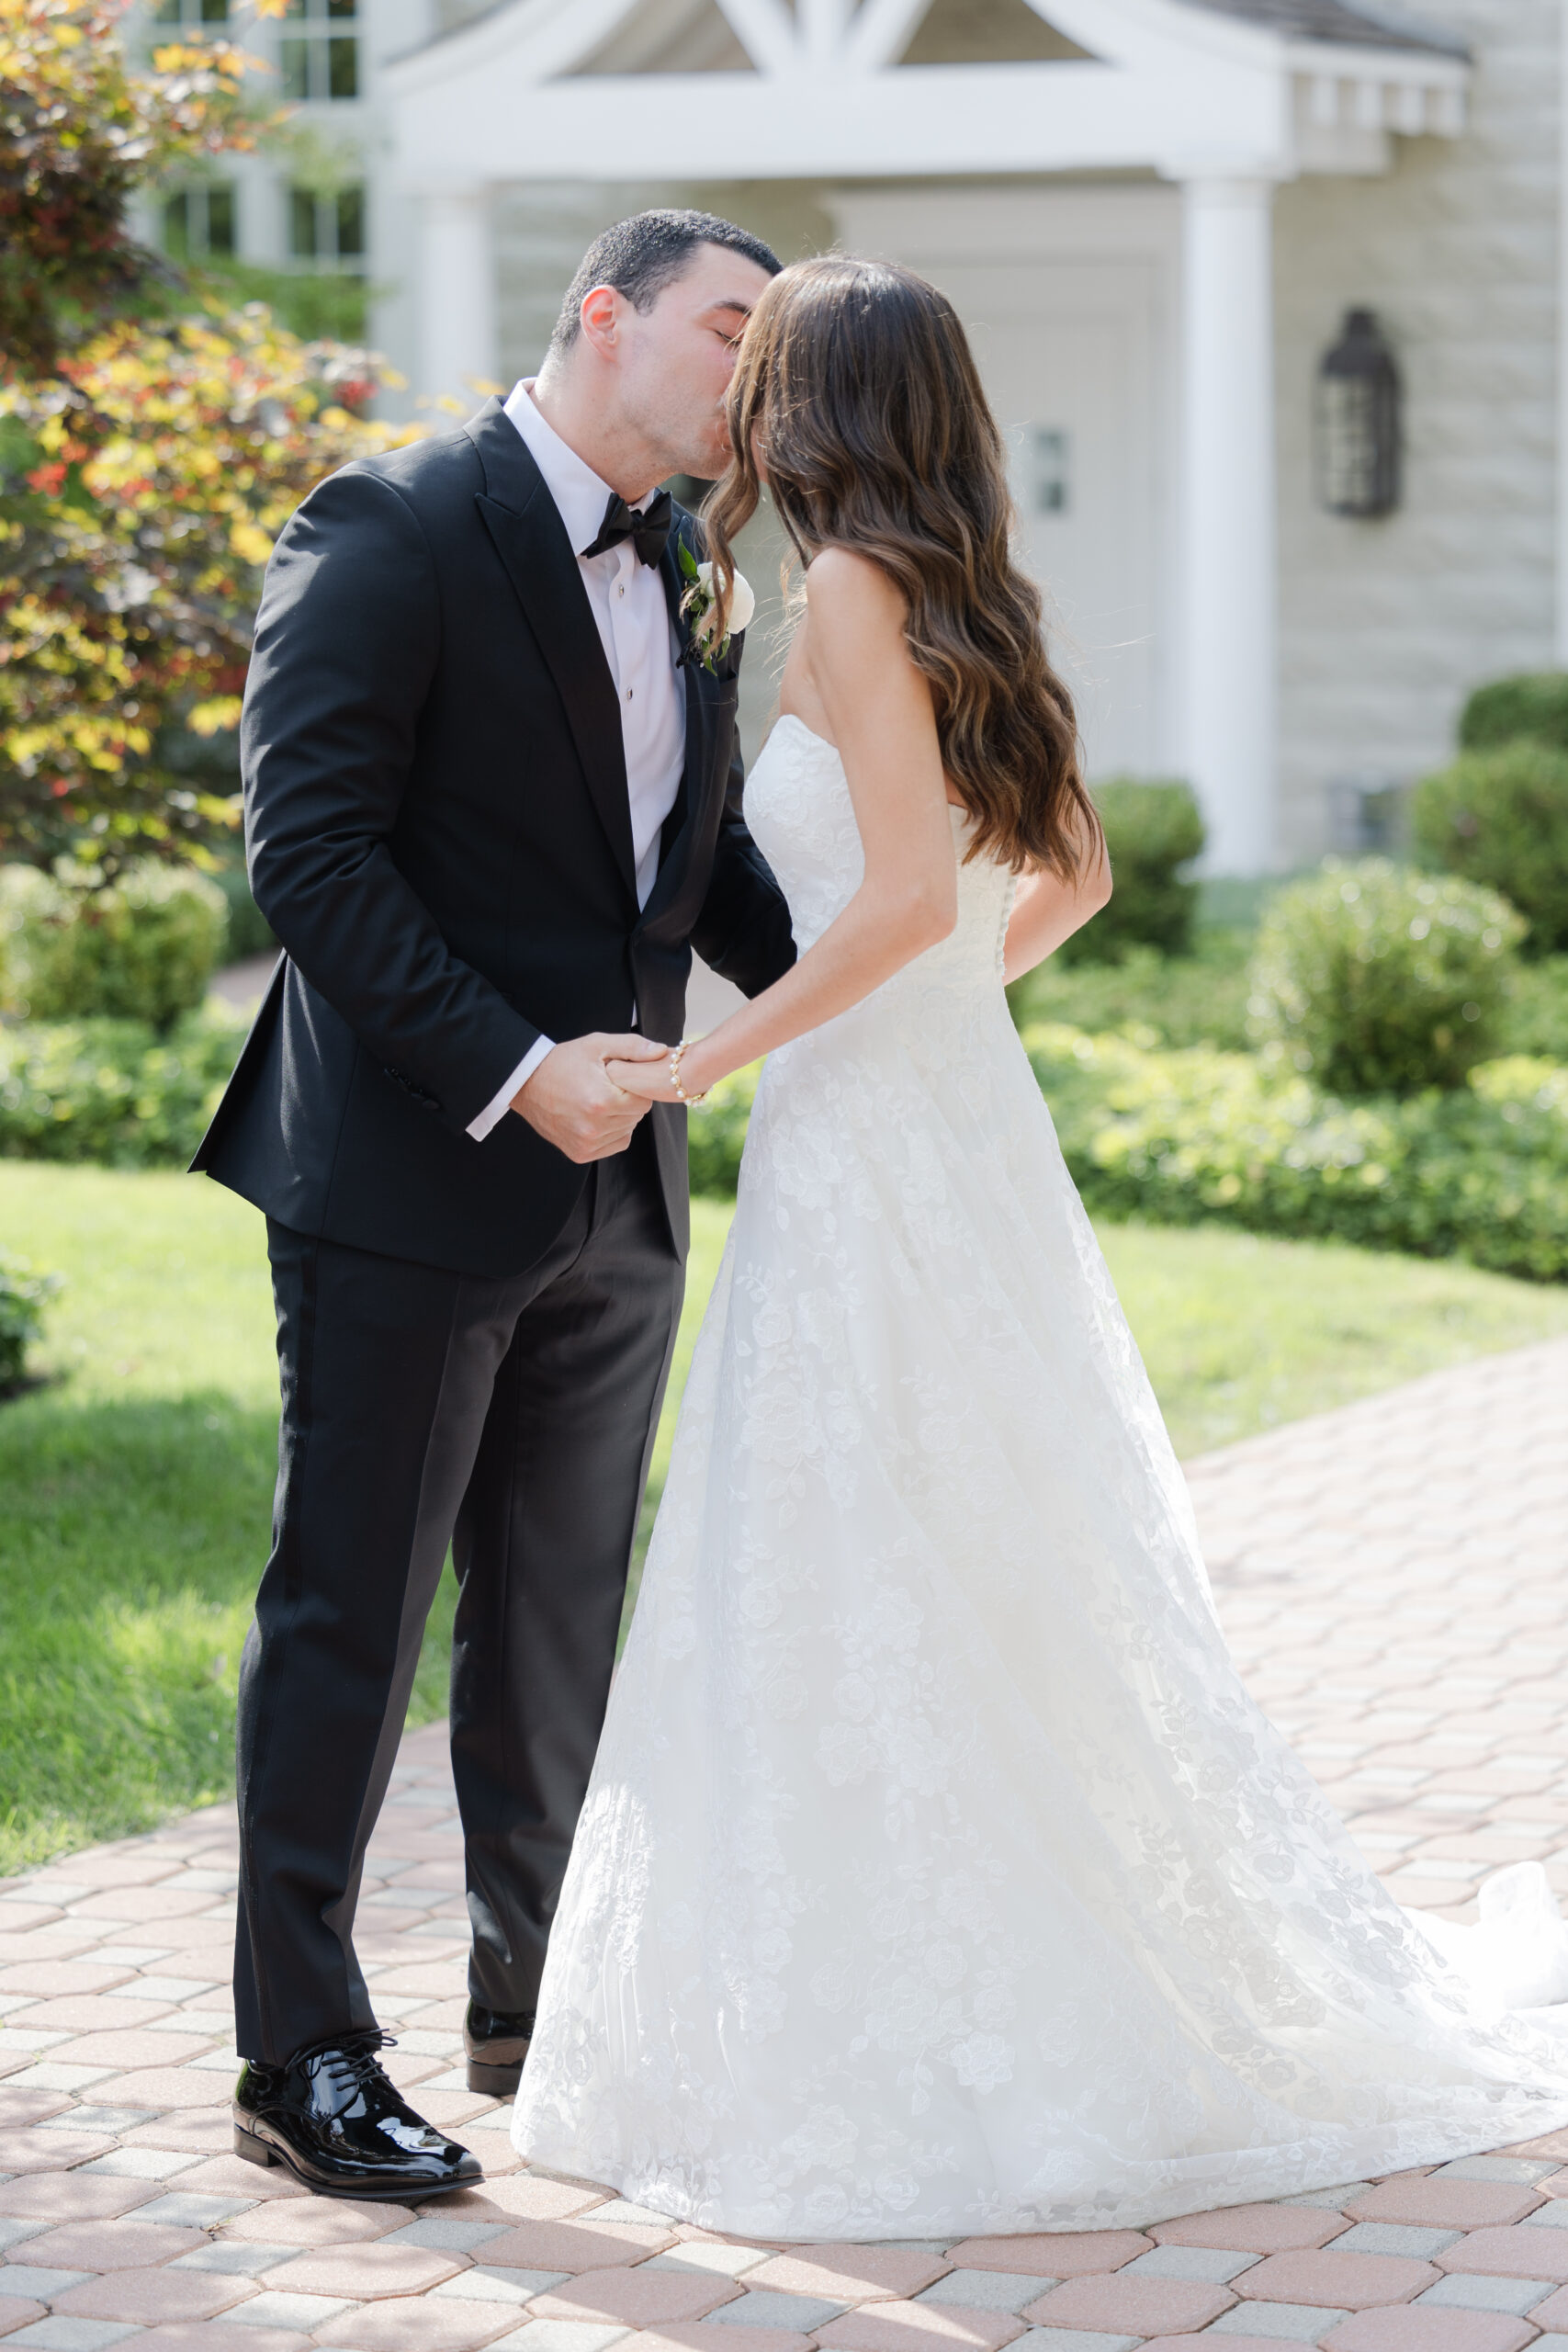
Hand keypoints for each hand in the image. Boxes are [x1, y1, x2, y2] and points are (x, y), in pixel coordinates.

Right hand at [511, 1033, 667, 1162]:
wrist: (525, 1083)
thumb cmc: (562, 1061)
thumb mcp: (597, 1045)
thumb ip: (632, 1048)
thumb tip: (663, 1052)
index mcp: (601, 1101)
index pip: (644, 1100)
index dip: (635, 1087)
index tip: (618, 1078)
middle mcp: (594, 1128)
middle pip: (636, 1117)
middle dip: (628, 1101)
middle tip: (606, 1087)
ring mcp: (586, 1144)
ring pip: (627, 1131)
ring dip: (620, 1117)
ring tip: (598, 1100)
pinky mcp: (580, 1154)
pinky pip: (614, 1144)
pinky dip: (611, 1132)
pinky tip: (595, 1116)